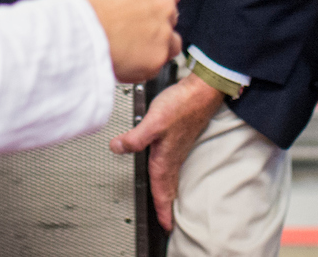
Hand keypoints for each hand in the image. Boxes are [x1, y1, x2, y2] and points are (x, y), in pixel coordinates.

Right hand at [70, 0, 181, 82]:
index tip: (150, 13)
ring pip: (172, 43)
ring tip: (134, 53)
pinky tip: (127, 64)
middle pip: (171, 18)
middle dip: (157, 26)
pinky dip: (146, 66)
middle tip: (135, 34)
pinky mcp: (158, 57)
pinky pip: (158, 64)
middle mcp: (163, 5)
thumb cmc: (81, 9)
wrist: (76, 34)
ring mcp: (163, 32)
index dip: (158, 4)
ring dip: (157, 47)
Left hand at [109, 73, 223, 230]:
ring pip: (171, 177)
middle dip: (166, 206)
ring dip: (168, 192)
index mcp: (165, 158)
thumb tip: (117, 148)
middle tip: (167, 223)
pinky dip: (170, 176)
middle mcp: (172, 156)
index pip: (162, 191)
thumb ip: (134, 138)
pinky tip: (167, 171)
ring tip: (166, 204)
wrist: (201, 91)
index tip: (165, 227)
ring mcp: (177, 148)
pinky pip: (174, 165)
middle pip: (168, 188)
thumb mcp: (153, 122)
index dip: (162, 210)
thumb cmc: (181, 105)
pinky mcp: (179, 138)